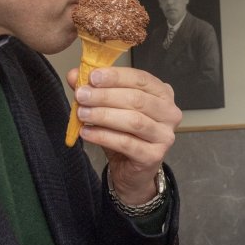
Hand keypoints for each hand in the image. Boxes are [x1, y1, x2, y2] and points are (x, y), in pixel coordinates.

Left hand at [67, 66, 181, 204]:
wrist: (131, 170)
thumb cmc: (124, 133)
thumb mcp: (109, 107)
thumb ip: (94, 89)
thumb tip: (74, 75)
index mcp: (162, 94)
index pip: (141, 79)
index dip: (116, 76)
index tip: (92, 76)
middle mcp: (170, 113)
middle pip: (137, 99)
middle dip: (105, 96)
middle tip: (81, 95)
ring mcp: (164, 136)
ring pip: (133, 120)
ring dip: (103, 115)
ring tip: (82, 113)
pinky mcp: (154, 156)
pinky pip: (126, 143)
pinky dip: (103, 136)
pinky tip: (86, 132)